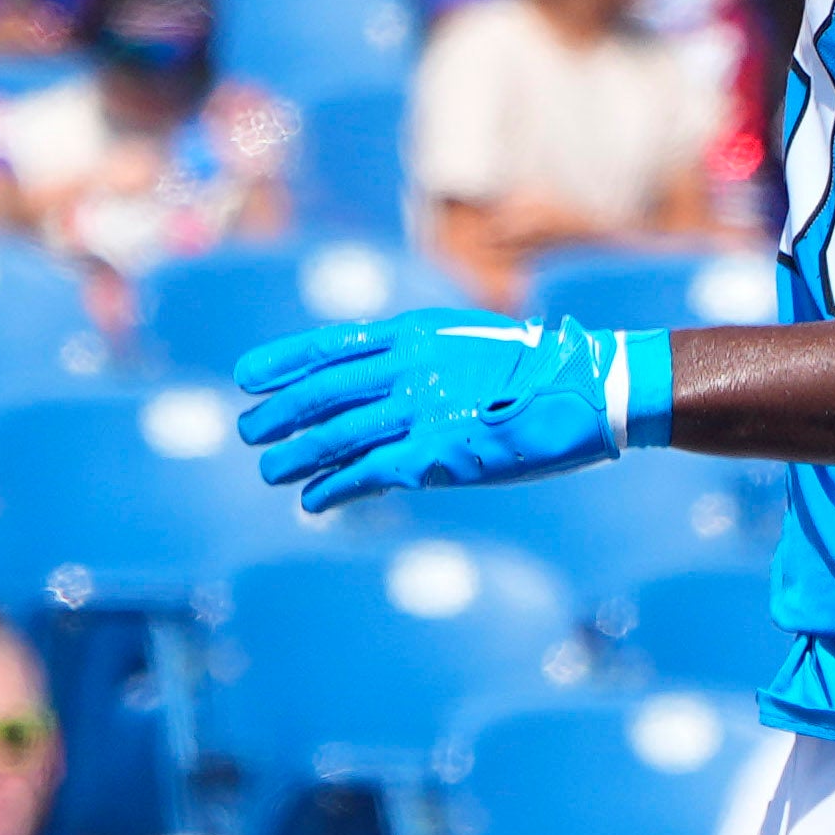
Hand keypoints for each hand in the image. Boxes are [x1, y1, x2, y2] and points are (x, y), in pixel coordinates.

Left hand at [230, 308, 656, 503]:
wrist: (587, 390)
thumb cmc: (535, 371)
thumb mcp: (468, 345)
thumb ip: (421, 359)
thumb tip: (384, 377)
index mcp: (415, 333)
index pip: (330, 345)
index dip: (283, 361)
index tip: (247, 376)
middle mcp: (409, 367)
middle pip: (322, 391)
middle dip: (279, 413)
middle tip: (248, 431)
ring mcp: (421, 410)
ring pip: (336, 435)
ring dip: (295, 455)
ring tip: (268, 470)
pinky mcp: (436, 454)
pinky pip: (368, 473)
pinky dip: (333, 488)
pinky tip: (312, 501)